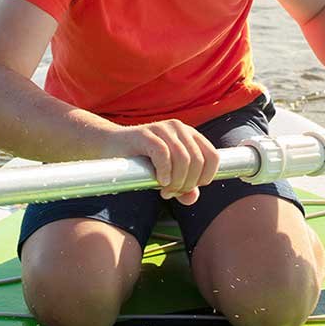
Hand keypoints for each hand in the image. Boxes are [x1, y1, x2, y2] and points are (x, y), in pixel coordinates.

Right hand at [105, 120, 219, 204]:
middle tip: (172, 193)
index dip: (205, 177)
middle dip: (188, 183)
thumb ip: (182, 188)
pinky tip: (159, 181)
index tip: (189, 188)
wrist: (111, 147)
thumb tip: (193, 198)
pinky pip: (163, 154)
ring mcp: (163, 128)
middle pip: (198, 161)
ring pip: (183, 159)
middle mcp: (180, 128)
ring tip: (164, 190)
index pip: (213, 157)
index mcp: (190, 135)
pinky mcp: (146, 134)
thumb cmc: (142, 162)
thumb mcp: (167, 177)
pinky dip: (165, 172)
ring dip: (176, 181)